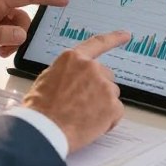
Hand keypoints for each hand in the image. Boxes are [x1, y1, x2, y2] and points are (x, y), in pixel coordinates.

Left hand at [0, 0, 68, 61]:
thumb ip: (0, 35)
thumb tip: (21, 35)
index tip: (64, 1)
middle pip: (24, 16)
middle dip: (22, 33)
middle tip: (9, 48)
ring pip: (17, 27)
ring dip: (14, 41)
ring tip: (1, 52)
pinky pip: (10, 33)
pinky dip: (9, 43)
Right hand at [23, 30, 128, 152]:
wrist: (44, 130)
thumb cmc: (40, 109)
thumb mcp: (47, 79)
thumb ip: (67, 72)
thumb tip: (74, 78)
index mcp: (74, 58)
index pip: (98, 43)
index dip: (114, 38)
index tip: (126, 35)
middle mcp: (91, 68)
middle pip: (105, 76)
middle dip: (98, 90)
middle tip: (81, 106)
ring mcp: (104, 86)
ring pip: (111, 95)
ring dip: (102, 105)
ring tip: (81, 117)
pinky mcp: (112, 105)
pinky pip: (116, 113)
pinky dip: (107, 121)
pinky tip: (90, 126)